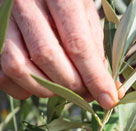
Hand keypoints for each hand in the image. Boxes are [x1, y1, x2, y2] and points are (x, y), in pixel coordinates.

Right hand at [0, 0, 118, 108]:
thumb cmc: (63, 2)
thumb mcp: (84, 15)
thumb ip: (95, 49)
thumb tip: (109, 89)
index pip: (77, 44)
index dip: (94, 77)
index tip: (108, 100)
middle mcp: (24, 3)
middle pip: (47, 57)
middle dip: (72, 85)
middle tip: (86, 92)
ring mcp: (2, 20)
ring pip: (21, 68)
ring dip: (48, 90)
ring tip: (64, 87)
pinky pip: (4, 76)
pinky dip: (25, 90)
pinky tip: (41, 83)